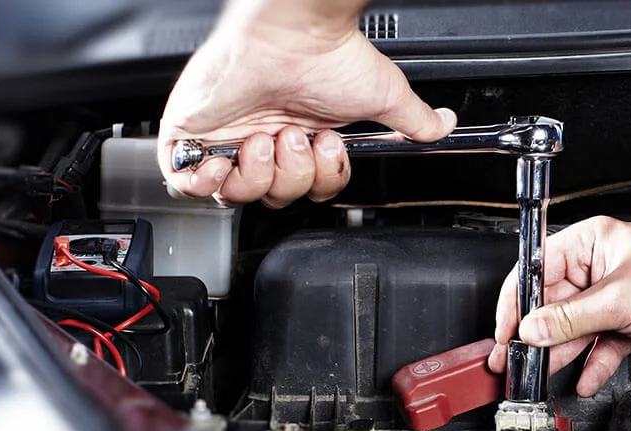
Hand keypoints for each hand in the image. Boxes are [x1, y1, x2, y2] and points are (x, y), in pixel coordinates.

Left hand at [157, 0, 455, 207]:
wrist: (290, 33)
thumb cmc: (330, 56)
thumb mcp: (383, 96)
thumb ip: (413, 121)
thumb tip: (443, 127)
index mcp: (303, 136)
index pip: (308, 189)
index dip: (320, 181)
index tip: (328, 147)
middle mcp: (265, 139)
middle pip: (274, 198)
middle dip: (291, 176)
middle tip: (297, 137)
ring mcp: (226, 138)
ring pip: (235, 196)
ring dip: (258, 175)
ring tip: (266, 137)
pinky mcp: (190, 133)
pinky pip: (188, 184)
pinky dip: (208, 182)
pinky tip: (228, 159)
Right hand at [488, 216, 630, 397]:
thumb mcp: (618, 299)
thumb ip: (570, 318)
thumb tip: (533, 328)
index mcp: (591, 242)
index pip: (537, 268)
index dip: (517, 300)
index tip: (506, 328)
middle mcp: (598, 266)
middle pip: (553, 302)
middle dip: (538, 334)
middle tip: (517, 358)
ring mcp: (611, 294)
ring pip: (574, 327)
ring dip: (561, 352)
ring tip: (541, 373)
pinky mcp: (626, 319)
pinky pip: (598, 342)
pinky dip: (592, 362)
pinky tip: (583, 379)